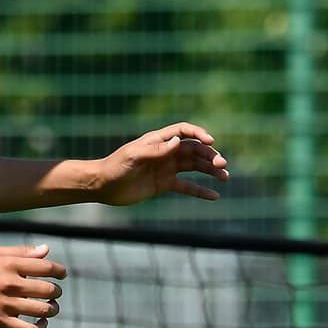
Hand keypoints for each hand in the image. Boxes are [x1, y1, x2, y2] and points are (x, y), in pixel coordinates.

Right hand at [0, 244, 66, 327]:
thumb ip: (21, 252)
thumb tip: (47, 250)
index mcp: (10, 264)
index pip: (47, 267)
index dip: (60, 271)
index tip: (62, 275)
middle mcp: (10, 283)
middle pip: (48, 289)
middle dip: (56, 291)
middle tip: (54, 292)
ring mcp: (5, 303)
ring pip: (41, 310)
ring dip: (52, 309)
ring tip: (50, 307)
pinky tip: (41, 324)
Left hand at [97, 122, 228, 205]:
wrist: (102, 186)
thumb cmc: (115, 167)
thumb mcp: (134, 156)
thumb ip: (156, 150)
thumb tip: (178, 141)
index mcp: (158, 140)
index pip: (183, 131)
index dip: (198, 134)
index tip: (211, 142)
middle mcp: (165, 152)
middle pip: (193, 150)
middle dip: (209, 155)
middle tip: (222, 165)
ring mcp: (166, 168)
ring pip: (194, 167)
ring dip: (210, 170)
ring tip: (225, 176)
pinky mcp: (165, 184)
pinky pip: (187, 186)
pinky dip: (201, 190)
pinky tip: (214, 195)